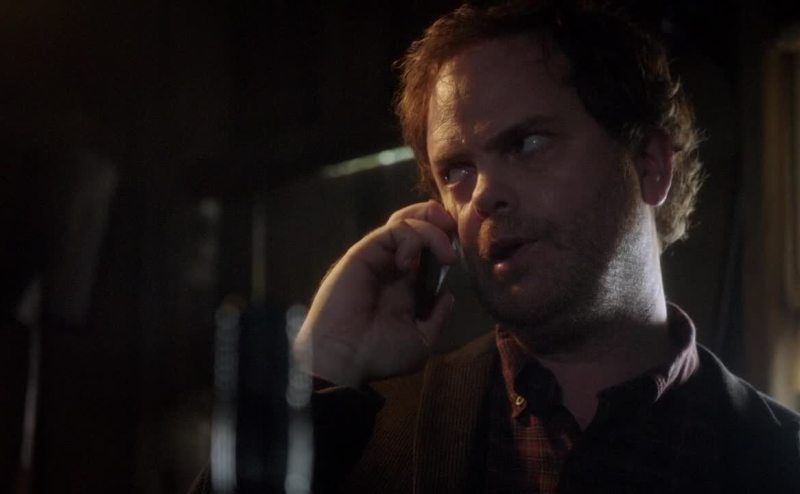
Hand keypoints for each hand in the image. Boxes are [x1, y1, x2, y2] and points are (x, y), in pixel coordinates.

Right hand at [294, 201, 457, 386]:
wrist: (345, 360)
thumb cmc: (378, 356)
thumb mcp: (420, 342)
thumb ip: (436, 318)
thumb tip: (447, 296)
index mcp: (405, 286)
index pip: (426, 250)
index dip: (444, 242)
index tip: (459, 252)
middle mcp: (391, 268)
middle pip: (414, 225)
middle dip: (437, 219)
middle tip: (453, 228)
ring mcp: (378, 258)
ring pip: (404, 222)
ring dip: (430, 229)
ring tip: (445, 254)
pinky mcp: (364, 253)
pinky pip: (392, 231)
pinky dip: (410, 239)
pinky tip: (410, 265)